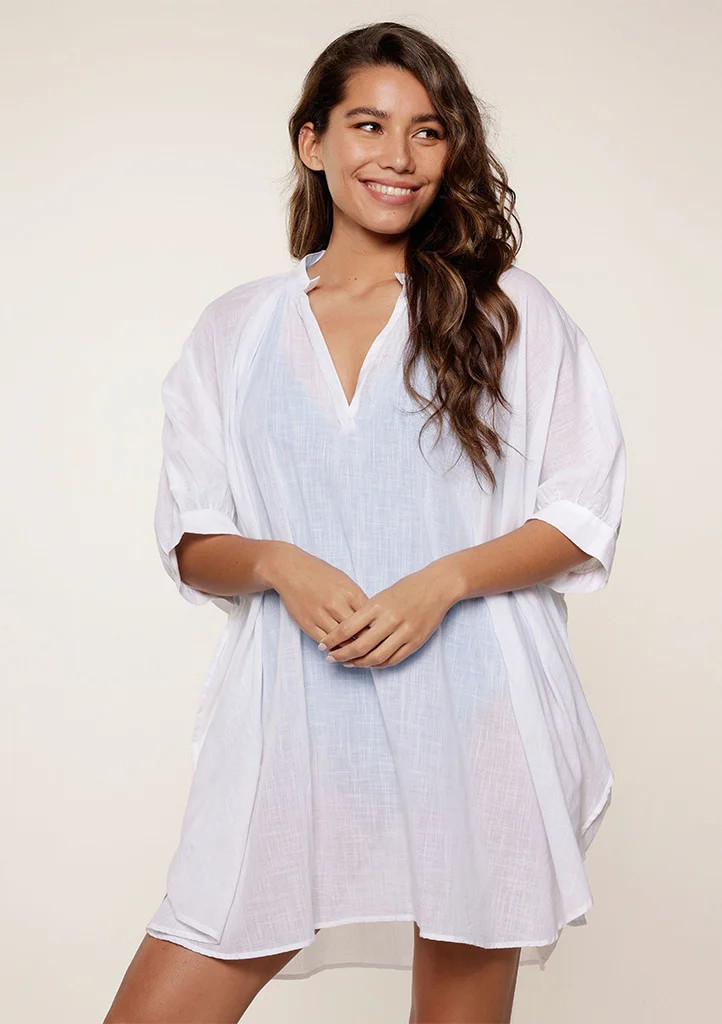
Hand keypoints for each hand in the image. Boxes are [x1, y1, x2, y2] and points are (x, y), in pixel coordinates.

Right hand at [267, 543, 369, 643]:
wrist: (291, 570)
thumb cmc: (320, 574)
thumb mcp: (345, 581)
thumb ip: (358, 599)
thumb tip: (371, 619)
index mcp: (350, 593)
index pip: (370, 619)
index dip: (376, 630)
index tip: (379, 637)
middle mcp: (337, 605)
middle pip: (359, 632)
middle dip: (367, 643)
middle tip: (371, 650)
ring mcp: (321, 615)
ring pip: (343, 641)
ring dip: (351, 649)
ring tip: (357, 655)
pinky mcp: (308, 624)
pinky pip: (325, 642)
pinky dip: (334, 648)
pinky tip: (339, 650)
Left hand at [317, 565, 457, 668]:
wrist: (437, 587)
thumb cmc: (406, 588)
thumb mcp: (381, 596)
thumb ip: (365, 614)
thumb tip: (346, 633)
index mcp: (377, 605)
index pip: (347, 628)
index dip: (332, 640)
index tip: (322, 646)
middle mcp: (390, 620)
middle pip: (359, 646)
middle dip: (341, 655)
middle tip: (330, 659)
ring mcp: (404, 632)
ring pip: (376, 657)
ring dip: (358, 664)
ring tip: (347, 663)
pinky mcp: (415, 642)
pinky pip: (393, 660)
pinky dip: (378, 664)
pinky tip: (368, 664)